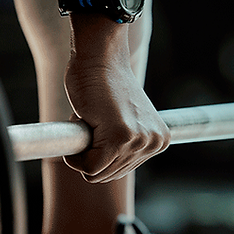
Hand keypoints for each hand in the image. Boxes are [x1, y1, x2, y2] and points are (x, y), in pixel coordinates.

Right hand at [62, 22, 169, 181]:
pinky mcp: (121, 138)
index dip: (101, 153)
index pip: (121, 170)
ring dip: (83, 150)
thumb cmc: (104, 85)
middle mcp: (154, 143)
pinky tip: (82, 124)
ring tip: (92, 119)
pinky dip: (74, 156)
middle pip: (110, 175)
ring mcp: (139, 141)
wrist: (99, 58)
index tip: (102, 125)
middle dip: (92, 152)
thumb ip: (126, 143)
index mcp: (159, 141)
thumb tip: (105, 170)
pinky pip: (90, 168)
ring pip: (98, 173)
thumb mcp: (126, 120)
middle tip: (95, 121)